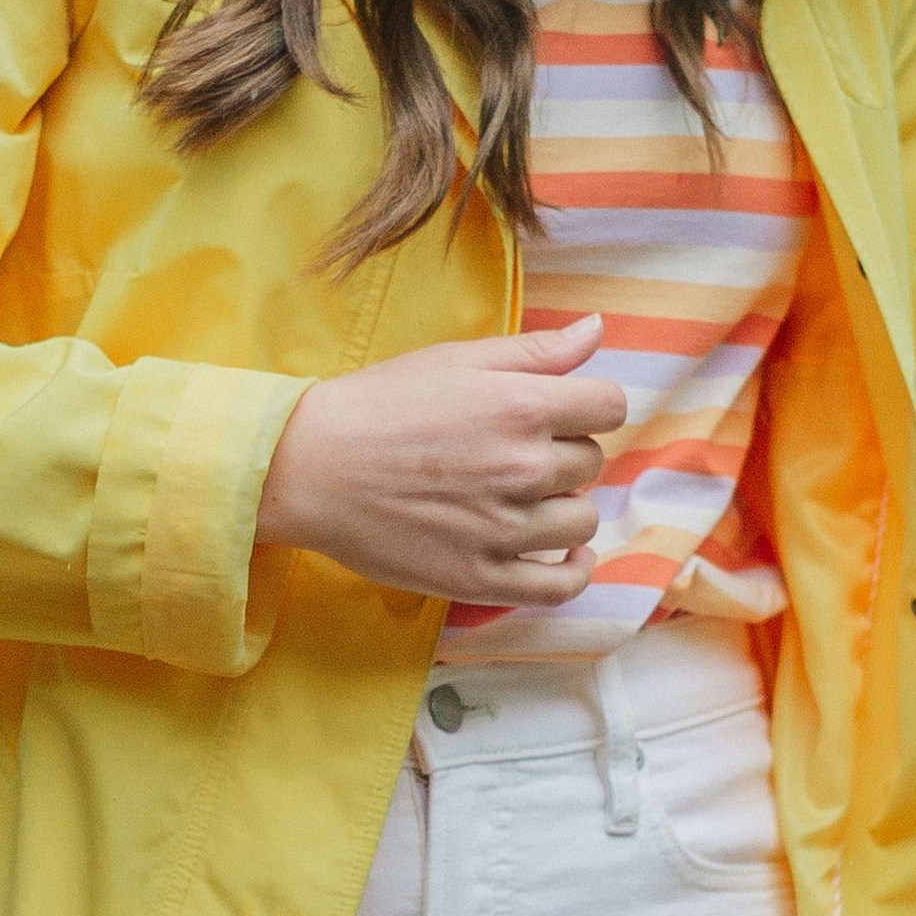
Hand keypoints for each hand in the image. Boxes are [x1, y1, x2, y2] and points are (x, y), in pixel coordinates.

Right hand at [253, 313, 629, 609]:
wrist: (308, 469)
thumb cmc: (378, 407)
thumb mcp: (455, 360)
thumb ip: (534, 350)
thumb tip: (597, 330)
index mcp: (520, 405)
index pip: (607, 406)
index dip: (587, 405)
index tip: (560, 413)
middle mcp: (522, 468)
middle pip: (591, 462)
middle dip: (563, 453)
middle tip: (516, 452)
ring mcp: (503, 530)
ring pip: (582, 521)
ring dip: (564, 507)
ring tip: (524, 498)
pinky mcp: (481, 578)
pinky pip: (561, 586)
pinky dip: (574, 571)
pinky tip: (566, 555)